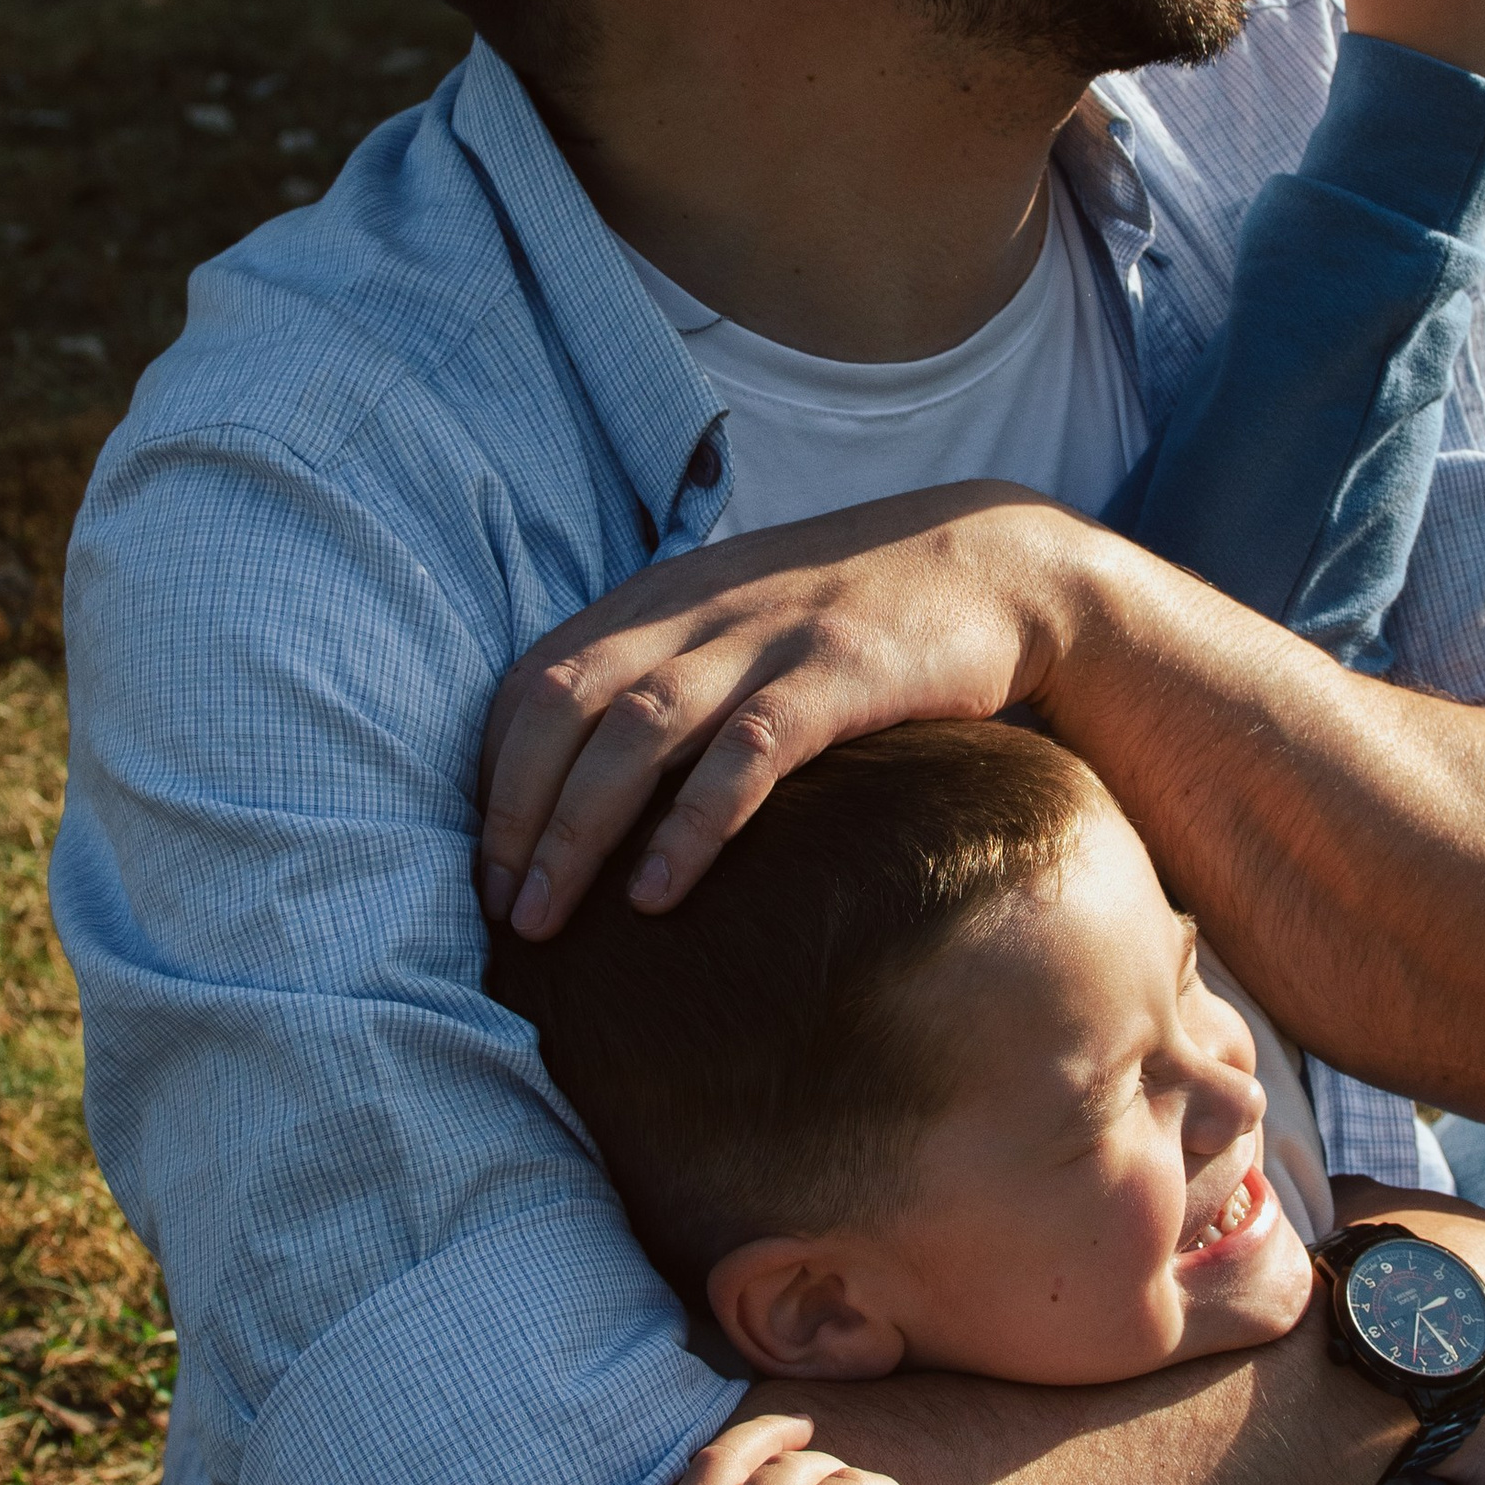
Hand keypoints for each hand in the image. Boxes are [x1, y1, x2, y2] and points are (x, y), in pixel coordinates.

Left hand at [479, 483, 1096, 934]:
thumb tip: (598, 788)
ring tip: (544, 919)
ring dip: (575, 830)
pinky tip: (658, 894)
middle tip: (497, 908)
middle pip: (562, 705)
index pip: (535, 678)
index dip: (492, 772)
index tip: (481, 864)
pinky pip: (746, 752)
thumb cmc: (864, 617)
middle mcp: (697, 610)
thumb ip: (676, 676)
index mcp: (663, 598)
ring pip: (635, 729)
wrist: (1003, 566)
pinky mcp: (839, 673)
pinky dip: (691, 825)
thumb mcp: (749, 624)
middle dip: (512, 812)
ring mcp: (767, 638)